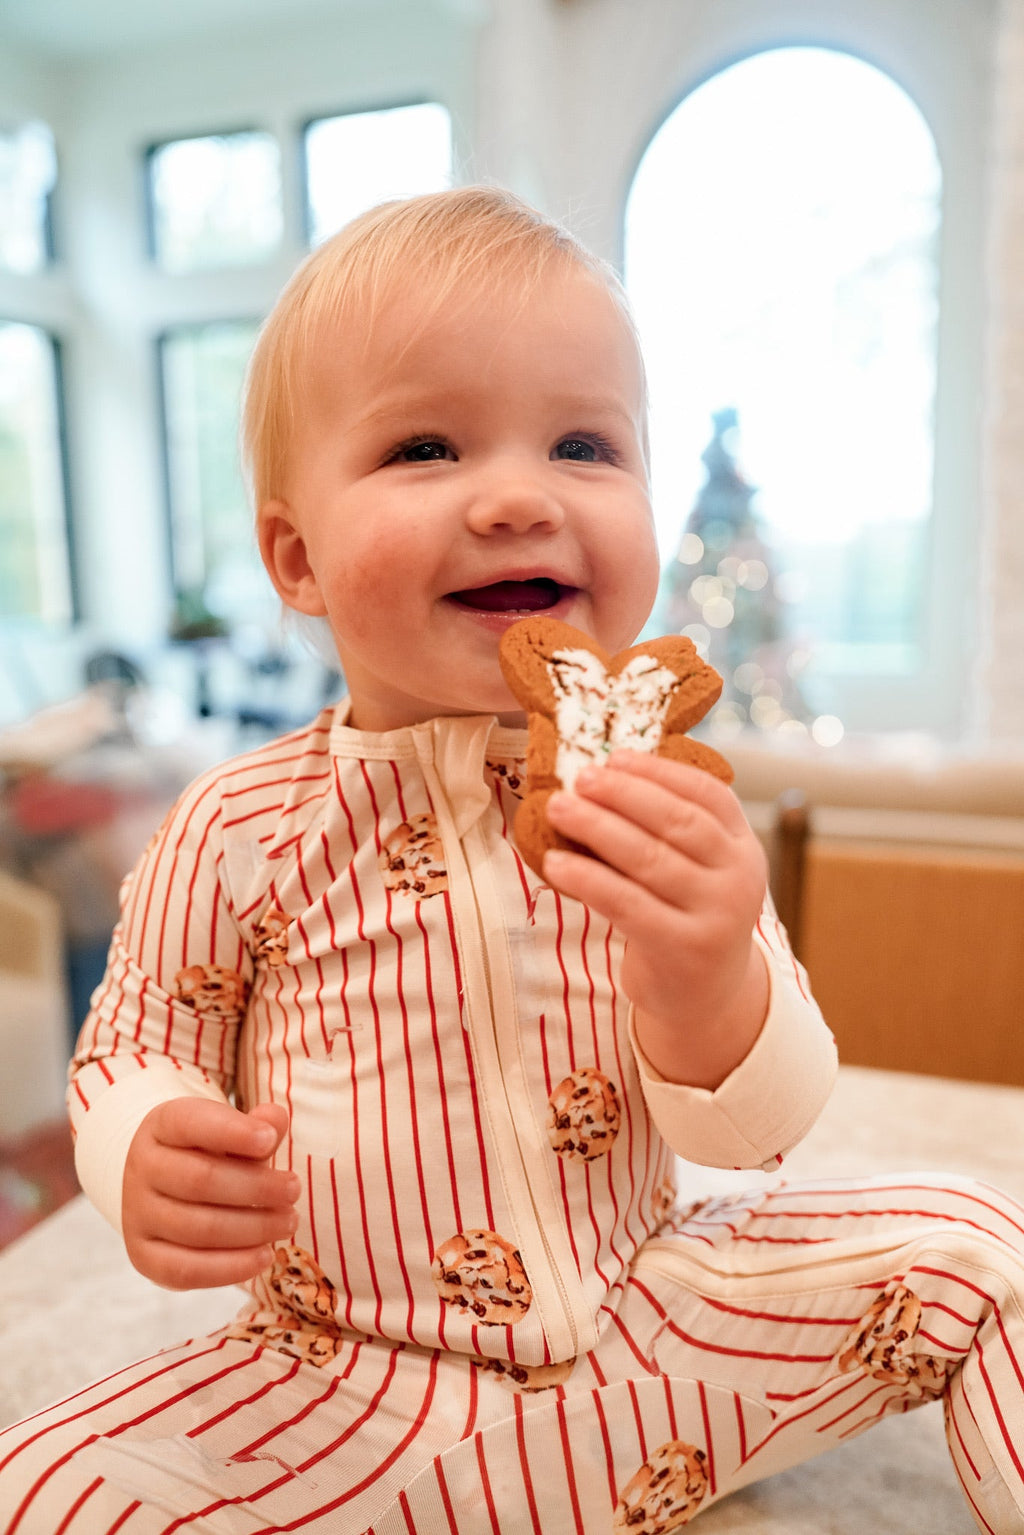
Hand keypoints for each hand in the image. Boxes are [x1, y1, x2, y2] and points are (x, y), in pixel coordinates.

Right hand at [122, 1099, 299, 1289]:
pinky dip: (231, 1267)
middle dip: (256, 1188)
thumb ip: (257, 1126)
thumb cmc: (211, 1153)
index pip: (190, 1123)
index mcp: (161, 1126)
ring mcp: (137, 1215)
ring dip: (253, 1228)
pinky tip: (265, 1256)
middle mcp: (142, 1168)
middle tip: (293, 1190)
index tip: (270, 1140)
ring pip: (198, 1228)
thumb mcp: (232, 1131)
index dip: (232, 1132)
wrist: (166, 1188)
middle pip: (200, 1180)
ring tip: (288, 1222)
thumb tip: (275, 1120)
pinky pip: (186, 1270)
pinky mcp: (143, 1256)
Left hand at [543, 752, 768, 1088]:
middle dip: (623, 794)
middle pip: (677, 822)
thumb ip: (667, 829)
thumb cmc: (685, 915)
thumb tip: (600, 777)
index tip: (615, 756)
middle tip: (579, 777)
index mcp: (744, 846)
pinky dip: (588, 878)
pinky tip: (556, 862)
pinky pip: (626, 903)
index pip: (708, 794)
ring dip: (597, 827)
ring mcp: (715, 915)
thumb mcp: (697, 869)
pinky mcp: (682, 948)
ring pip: (649, 859)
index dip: (660, 771)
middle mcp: (739, 877)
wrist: (706, 995)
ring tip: (558, 807)